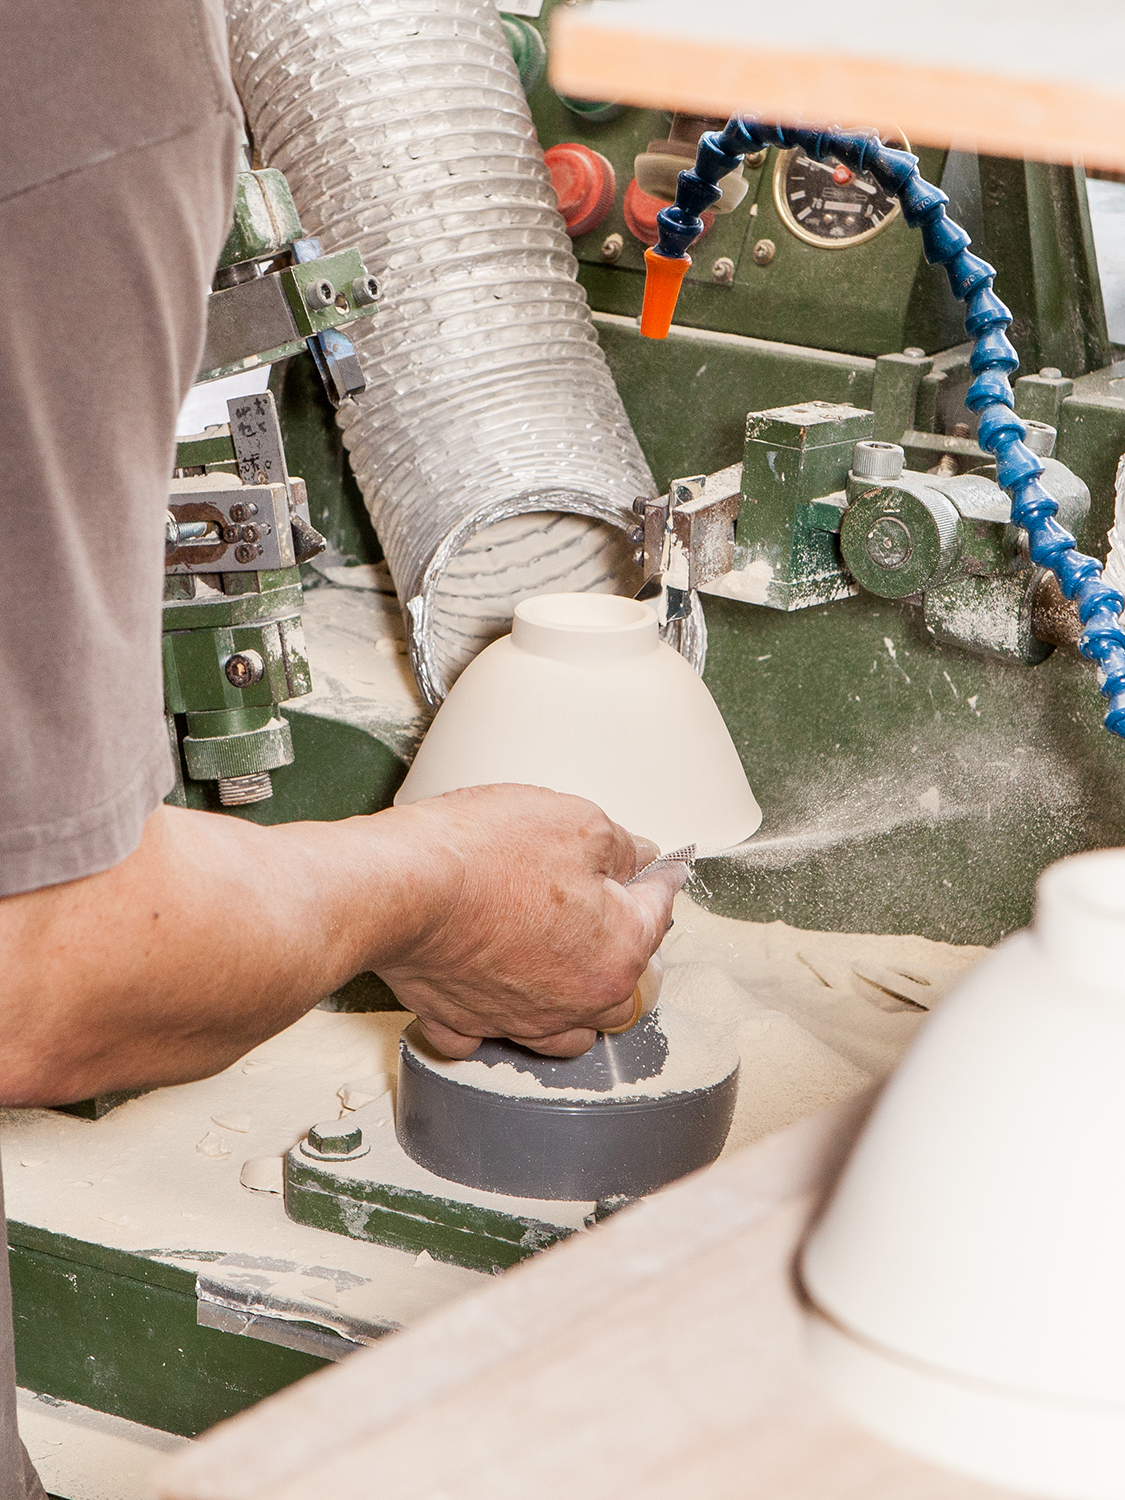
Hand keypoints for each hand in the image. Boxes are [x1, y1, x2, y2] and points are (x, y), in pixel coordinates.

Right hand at [371, 785, 685, 1058]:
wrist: (401, 886)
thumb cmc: (485, 855)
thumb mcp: (576, 821)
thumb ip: (620, 844)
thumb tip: (636, 855)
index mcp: (617, 951)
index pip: (659, 909)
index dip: (658, 877)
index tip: (658, 867)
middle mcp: (576, 999)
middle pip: (622, 984)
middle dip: (621, 948)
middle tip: (607, 910)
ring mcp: (519, 1017)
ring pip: (565, 1029)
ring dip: (571, 1001)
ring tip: (561, 966)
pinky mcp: (463, 1019)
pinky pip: (488, 1033)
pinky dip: (494, 1018)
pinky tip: (492, 989)